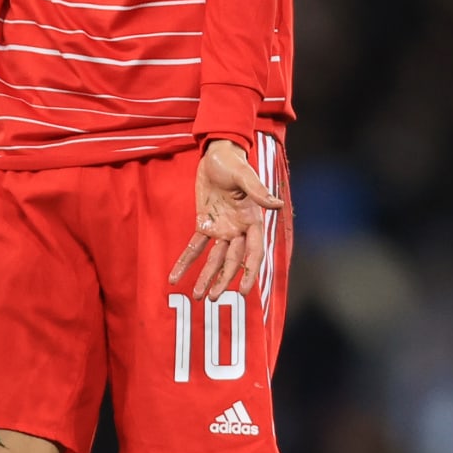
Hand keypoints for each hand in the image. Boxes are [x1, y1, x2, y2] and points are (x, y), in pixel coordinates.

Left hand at [168, 139, 284, 300]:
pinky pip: (195, 246)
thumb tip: (277, 205)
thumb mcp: (245, 175)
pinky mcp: (204, 223)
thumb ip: (258, 191)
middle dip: (222, 279)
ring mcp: (221, 229)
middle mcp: (238, 230)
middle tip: (212, 298)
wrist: (218, 154)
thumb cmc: (235, 163)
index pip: (253, 253)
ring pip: (214, 259)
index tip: (243, 291)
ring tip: (198, 296)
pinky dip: (185, 261)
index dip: (249, 272)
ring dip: (206, 277)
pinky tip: (175, 276)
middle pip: (232, 261)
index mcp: (252, 221)